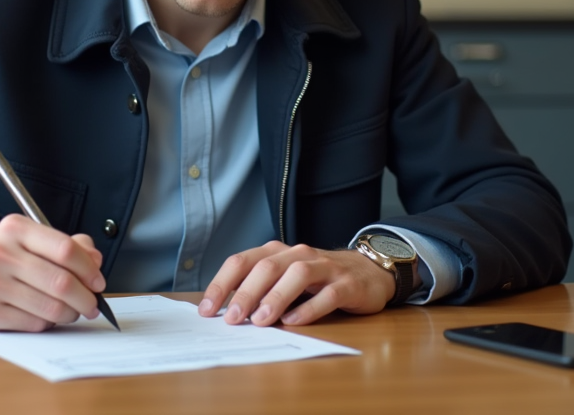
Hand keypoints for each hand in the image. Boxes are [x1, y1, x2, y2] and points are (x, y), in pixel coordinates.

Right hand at [0, 214, 105, 331]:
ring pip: (50, 307)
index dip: (89, 269)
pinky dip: (47, 323)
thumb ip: (63, 244)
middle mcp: (0, 254)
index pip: (65, 249)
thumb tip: (95, 259)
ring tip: (72, 311)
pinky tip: (45, 317)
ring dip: (70, 314)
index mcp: (15, 229)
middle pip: (60, 282)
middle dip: (85, 298)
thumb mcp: (25, 238)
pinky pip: (32, 324)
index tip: (98, 281)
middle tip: (92, 304)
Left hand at [197, 240, 397, 326]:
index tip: (206, 310)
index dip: (222, 284)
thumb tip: (224, 313)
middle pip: (267, 267)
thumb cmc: (317, 280)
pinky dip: (309, 308)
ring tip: (260, 321)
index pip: (242, 261)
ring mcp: (325, 267)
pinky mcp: (347, 284)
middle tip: (231, 319)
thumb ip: (259, 291)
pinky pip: (327, 294)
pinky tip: (294, 321)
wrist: (368, 272)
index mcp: (277, 252)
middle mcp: (298, 254)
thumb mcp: (285, 280)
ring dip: (275, 297)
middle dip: (246, 293)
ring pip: (297, 275)